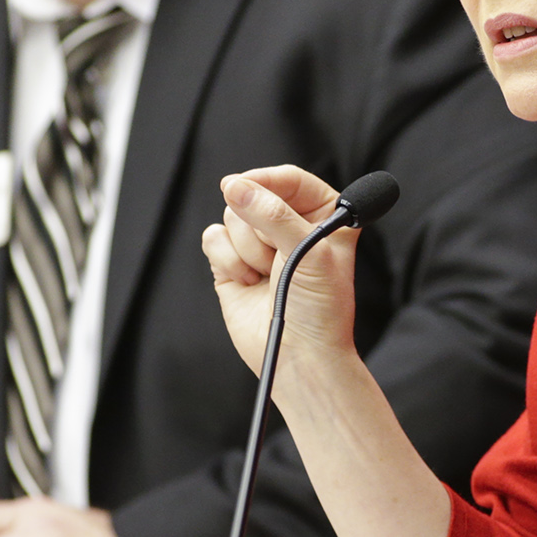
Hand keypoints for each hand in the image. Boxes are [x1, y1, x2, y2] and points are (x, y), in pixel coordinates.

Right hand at [200, 165, 360, 391]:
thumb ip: (273, 214)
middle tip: (279, 260)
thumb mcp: (309, 252)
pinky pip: (213, 238)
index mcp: (323, 214)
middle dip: (261, 229)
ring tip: (268, 276)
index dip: (268, 181)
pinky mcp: (232, 261)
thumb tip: (235, 187)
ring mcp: (259, 242)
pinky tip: (248, 281)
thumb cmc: (319, 308)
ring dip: (248, 249)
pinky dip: (227, 260)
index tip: (249, 188)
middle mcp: (290, 224)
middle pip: (254, 195)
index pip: (290, 179)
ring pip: (232, 216)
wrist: (298, 357)